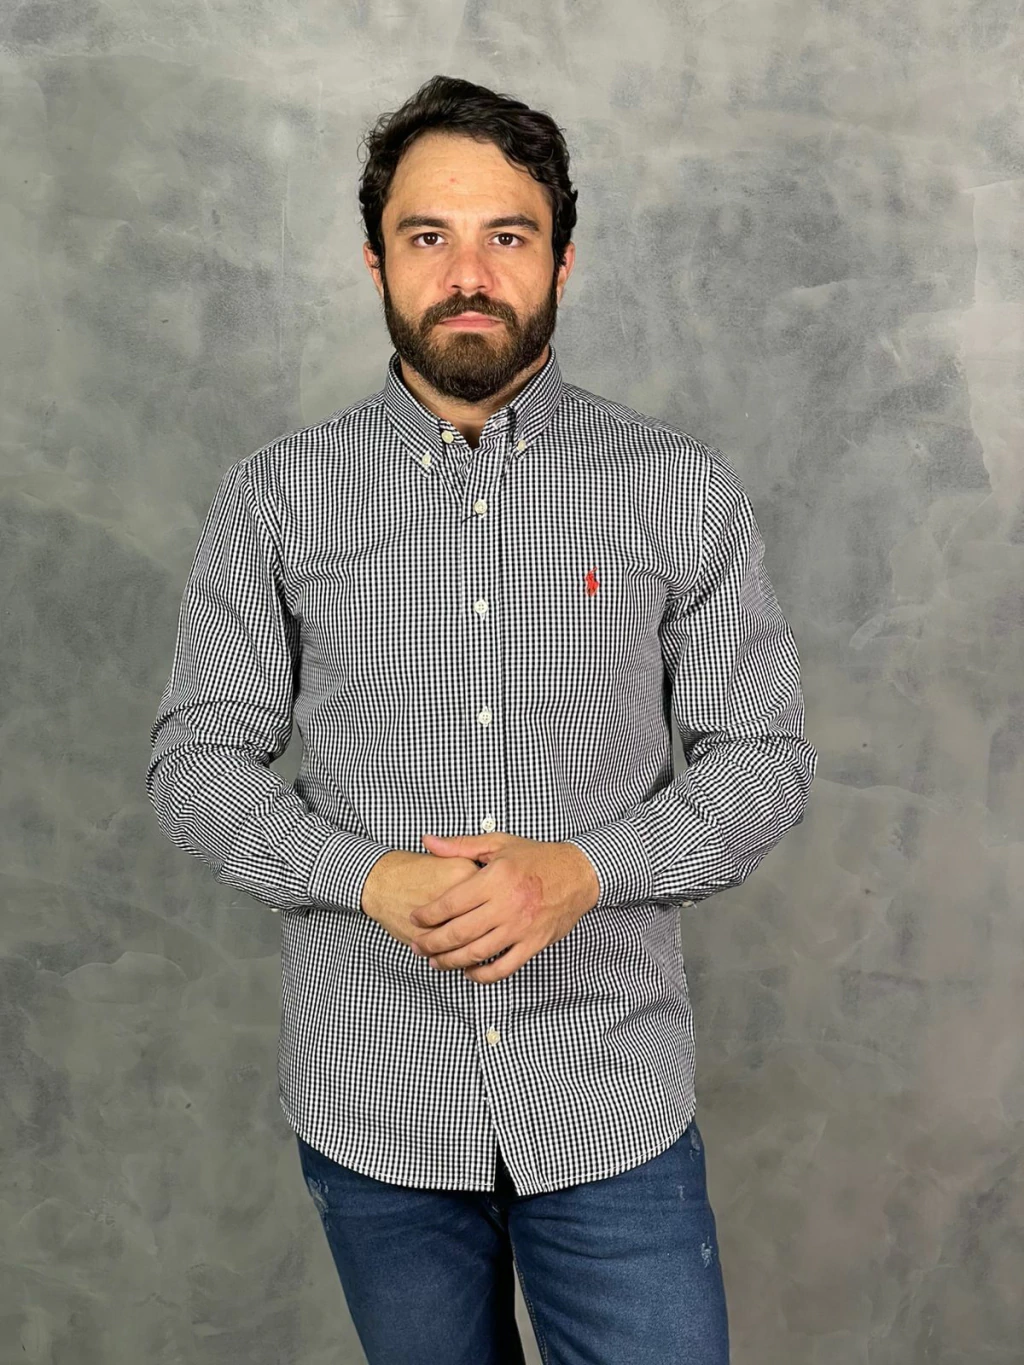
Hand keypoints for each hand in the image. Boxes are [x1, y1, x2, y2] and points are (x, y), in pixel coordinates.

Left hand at [410, 832, 600, 982]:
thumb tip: (427, 841)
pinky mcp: (533, 944)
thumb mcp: (498, 844)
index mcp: (495, 878)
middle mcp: (507, 905)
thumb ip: (460, 845)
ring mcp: (521, 927)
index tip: (415, 918)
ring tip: (435, 962)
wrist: (578, 873)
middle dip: (432, 943)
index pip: (451, 903)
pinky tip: (469, 971)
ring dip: (450, 962)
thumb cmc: (536, 857)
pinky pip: (503, 967)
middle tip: (417, 947)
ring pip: (477, 954)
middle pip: (459, 932)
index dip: (428, 914)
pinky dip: (482, 975)